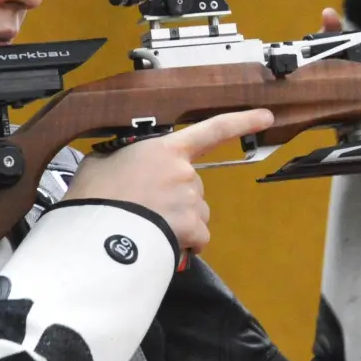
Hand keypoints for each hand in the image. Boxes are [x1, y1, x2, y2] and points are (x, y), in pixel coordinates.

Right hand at [61, 109, 274, 254]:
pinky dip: (187, 244)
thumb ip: (119, 158)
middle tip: (145, 208)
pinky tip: (164, 243)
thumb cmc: (94, 197)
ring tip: (147, 226)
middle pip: (193, 186)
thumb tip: (117, 164)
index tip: (266, 116)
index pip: (212, 129)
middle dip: (176, 199)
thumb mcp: (99, 163)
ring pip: (196, 213)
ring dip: (180, 222)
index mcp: (165, 149)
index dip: (242, 121)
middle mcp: (184, 171)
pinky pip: (198, 238)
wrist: (96, 234)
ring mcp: (190, 199)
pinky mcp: (192, 227)